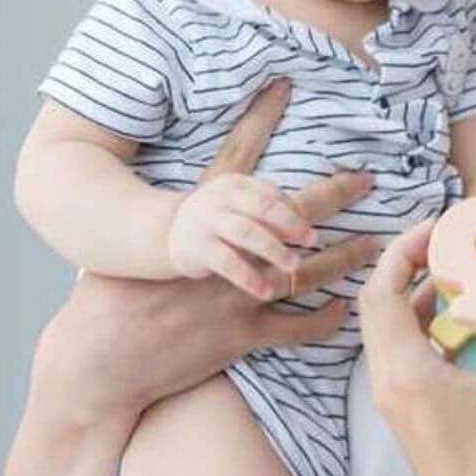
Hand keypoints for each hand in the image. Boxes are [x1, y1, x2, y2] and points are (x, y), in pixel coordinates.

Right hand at [3, 79, 377, 475]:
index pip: (234, 161)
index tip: (285, 88)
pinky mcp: (239, 333)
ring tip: (373, 248)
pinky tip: (343, 312)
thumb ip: (151, 221)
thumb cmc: (105, 300)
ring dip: (342, 259)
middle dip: (332, 194)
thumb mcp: (127, 245)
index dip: (259, 120)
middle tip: (367, 182)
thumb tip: (158, 200)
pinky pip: (292, 325)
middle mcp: (223, 248)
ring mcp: (235, 290)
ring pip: (304, 269)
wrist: (99, 351)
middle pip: (288, 211)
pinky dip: (320, 319)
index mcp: (195, 217)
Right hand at [167, 173, 312, 298]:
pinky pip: (227, 262)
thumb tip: (311, 225)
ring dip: (274, 248)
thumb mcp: (238, 208)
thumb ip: (268, 212)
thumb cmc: (217, 223)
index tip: (311, 234)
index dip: (294, 213)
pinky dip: (249, 277)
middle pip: (262, 206)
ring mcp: (207, 222)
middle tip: (311, 242)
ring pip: (246, 232)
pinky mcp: (197, 248)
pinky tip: (265, 291)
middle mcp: (220, 198)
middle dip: (290, 224)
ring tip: (294, 266)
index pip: (270, 194)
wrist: (163, 234)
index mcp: (235, 185)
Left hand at [360, 218, 475, 475]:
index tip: (437, 227)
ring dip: (412, 293)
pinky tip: (455, 315)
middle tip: (445, 241)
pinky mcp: (400, 406)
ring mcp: (389, 395)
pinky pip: (395, 348)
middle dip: (406, 264)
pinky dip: (416, 322)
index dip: (404, 250)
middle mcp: (385, 379)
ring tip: (454, 269)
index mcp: (405, 371)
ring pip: (384, 326)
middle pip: (376, 302)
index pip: (384, 291)